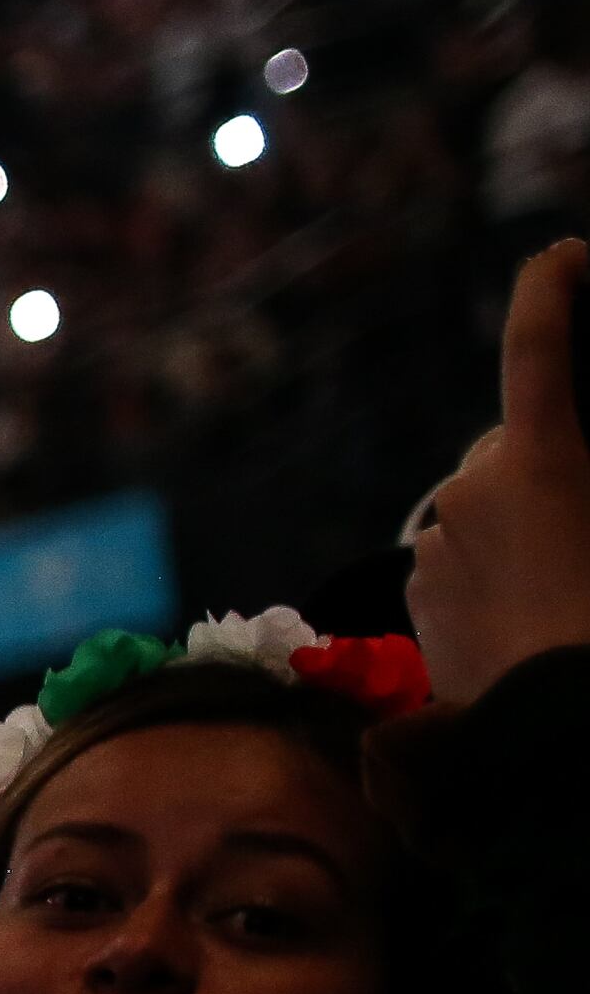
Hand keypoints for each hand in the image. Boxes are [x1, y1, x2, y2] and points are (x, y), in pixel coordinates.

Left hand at [413, 238, 589, 705]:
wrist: (562, 735)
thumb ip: (580, 466)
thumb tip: (562, 456)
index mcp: (540, 458)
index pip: (539, 346)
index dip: (552, 291)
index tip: (563, 258)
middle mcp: (475, 488)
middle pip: (516, 446)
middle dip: (554, 462)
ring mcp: (440, 545)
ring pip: (489, 509)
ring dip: (527, 527)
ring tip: (577, 586)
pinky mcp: (419, 599)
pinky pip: (464, 563)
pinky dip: (497, 572)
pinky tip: (536, 617)